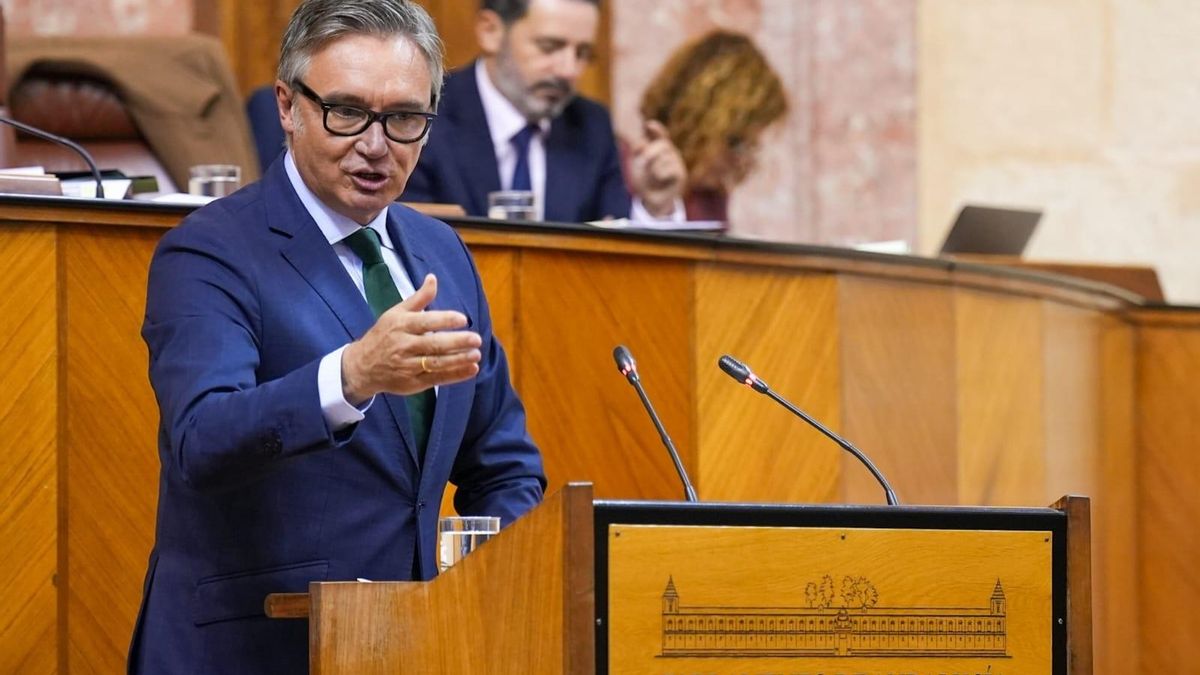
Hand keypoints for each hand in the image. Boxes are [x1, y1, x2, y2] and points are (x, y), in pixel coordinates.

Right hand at [341, 274, 481, 403]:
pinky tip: (471, 369)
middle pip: (433, 344)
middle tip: (476, 339)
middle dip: (456, 342)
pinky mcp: (413, 383)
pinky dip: (455, 375)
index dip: (444, 320)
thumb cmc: (383, 335)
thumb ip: (419, 298)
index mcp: (401, 326)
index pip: (425, 322)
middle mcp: (404, 346)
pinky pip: (437, 379)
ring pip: (436, 364)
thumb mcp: (396, 313)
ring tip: (476, 355)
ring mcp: (408, 366)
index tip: (462, 319)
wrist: (362, 366)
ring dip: (458, 360)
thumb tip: (433, 278)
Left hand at [627, 119, 685, 217]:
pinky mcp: (681, 174)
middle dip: (650, 152)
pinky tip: (660, 180)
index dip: (656, 129)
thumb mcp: (639, 165)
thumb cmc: (645, 181)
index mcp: (661, 149)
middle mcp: (671, 153)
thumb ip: (640, 153)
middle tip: (642, 160)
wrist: (652, 199)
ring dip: (653, 168)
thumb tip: (641, 144)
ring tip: (653, 177)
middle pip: (663, 145)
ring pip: (664, 158)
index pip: (661, 135)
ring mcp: (677, 163)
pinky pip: (669, 169)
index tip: (649, 125)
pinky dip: (660, 175)